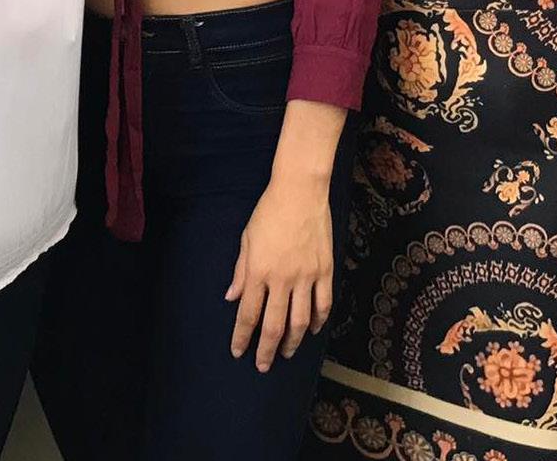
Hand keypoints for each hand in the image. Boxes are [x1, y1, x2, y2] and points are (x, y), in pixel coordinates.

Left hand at [227, 171, 333, 371]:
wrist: (300, 191)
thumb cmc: (268, 212)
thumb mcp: (247, 239)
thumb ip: (240, 271)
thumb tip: (232, 298)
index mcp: (259, 271)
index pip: (248, 314)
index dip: (242, 337)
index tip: (238, 352)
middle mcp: (282, 279)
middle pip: (274, 325)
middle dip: (266, 350)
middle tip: (263, 365)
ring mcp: (306, 276)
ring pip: (301, 321)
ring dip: (293, 341)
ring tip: (286, 352)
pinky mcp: (325, 270)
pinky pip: (323, 303)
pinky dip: (319, 321)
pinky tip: (314, 330)